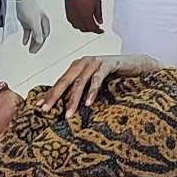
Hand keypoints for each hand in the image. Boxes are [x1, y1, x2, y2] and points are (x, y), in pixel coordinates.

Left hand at [14, 0, 50, 53]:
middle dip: (37, 44)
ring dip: (32, 41)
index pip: (45, 35)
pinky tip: (24, 42)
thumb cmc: (27, 5)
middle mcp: (40, 21)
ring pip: (34, 34)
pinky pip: (28, 31)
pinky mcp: (26, 20)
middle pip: (40, 35)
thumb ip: (37, 32)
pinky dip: (26, 37)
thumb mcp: (33, 21)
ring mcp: (33, 20)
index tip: (36, 50)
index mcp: (44, 20)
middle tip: (33, 51)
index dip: (41, 43)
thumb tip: (40, 41)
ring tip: (29, 49)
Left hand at [39, 54, 165, 117]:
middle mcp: (84, 62)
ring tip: (68, 115)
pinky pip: (97, 78)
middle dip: (54, 96)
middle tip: (45, 110)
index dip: (49, 94)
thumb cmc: (115, 77)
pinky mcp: (109, 64)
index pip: (60, 82)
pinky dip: (92, 91)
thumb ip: (81, 91)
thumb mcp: (94, 84)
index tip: (38, 107)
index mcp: (77, 67)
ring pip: (80, 82)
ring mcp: (96, 62)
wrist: (137, 65)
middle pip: (65, 81)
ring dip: (73, 99)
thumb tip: (65, 108)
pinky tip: (88, 103)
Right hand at [66, 0, 104, 33]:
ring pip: (78, 27)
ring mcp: (72, 16)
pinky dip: (77, 24)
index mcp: (86, 16)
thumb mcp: (97, 3)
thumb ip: (99, 14)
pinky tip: (80, 21)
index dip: (98, 31)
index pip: (93, 28)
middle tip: (96, 27)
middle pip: (85, 29)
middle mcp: (78, 18)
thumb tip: (100, 22)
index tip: (101, 31)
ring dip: (84, 28)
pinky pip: (72, 22)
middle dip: (91, 29)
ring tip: (88, 24)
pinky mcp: (67, 13)